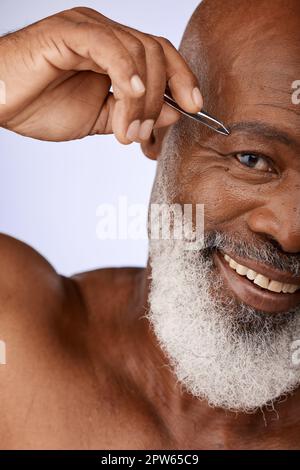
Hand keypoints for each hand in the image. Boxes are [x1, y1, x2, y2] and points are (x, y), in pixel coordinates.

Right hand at [0, 7, 202, 142]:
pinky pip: (109, 45)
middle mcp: (105, 35)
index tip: (195, 107)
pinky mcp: (69, 31)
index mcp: (114, 53)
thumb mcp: (99, 120)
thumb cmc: (41, 108)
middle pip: (156, 51)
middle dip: (164, 96)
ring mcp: (88, 29)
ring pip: (137, 51)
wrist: (0, 103)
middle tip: (147, 133)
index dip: (183, 78)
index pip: (160, 55)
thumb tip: (174, 113)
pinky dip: (126, 71)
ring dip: (141, 99)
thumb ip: (135, 115)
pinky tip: (131, 94)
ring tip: (127, 130)